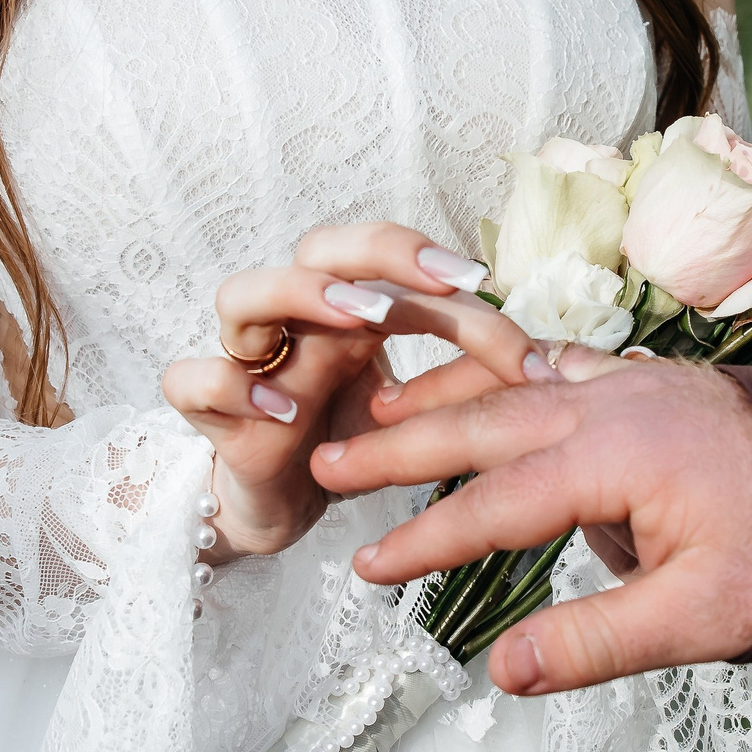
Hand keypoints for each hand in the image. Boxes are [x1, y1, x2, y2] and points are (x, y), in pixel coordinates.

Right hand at [162, 225, 545, 560]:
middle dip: (378, 254)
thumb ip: (467, 380)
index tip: (489, 290)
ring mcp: (249, 360)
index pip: (392, 257)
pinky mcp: (209, 414)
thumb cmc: (350, 437)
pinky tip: (281, 413)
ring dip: (302, 296)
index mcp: (350, 307)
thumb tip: (559, 368)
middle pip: (320, 245)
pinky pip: (193, 378)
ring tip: (359, 321)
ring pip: (242, 293)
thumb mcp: (415, 407)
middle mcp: (298, 319)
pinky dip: (230, 385)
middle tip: (440, 280)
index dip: (436, 264)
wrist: (281, 506)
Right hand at [310, 350, 751, 695]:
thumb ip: (593, 642)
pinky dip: (508, 368)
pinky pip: (560, 360)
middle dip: (401, 444)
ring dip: (446, 393)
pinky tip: (489, 374)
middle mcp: (615, 403)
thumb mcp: (701, 618)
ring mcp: (635, 382)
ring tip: (381, 406)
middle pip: (485, 419)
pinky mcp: (655, 380)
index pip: (496, 504)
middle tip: (331, 461)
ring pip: (516, 377)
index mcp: (618, 457)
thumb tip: (499, 672)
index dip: (426, 539)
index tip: (367, 570)